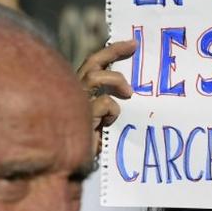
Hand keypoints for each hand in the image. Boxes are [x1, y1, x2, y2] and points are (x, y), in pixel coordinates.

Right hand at [77, 40, 135, 155]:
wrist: (76, 167)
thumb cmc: (95, 141)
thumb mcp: (106, 116)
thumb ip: (114, 100)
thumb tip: (136, 88)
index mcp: (82, 91)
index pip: (94, 63)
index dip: (112, 51)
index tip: (134, 43)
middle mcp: (75, 92)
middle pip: (92, 62)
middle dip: (113, 51)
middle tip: (135, 47)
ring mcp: (75, 102)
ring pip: (95, 76)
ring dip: (116, 80)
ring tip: (129, 93)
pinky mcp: (80, 115)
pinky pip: (105, 103)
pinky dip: (113, 111)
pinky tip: (109, 124)